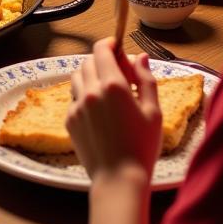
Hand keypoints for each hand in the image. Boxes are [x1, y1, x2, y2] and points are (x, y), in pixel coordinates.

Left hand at [67, 40, 161, 179]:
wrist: (119, 179)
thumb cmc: (142, 146)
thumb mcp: (153, 112)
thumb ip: (146, 79)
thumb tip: (140, 56)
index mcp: (113, 85)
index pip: (101, 49)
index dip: (109, 44)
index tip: (117, 47)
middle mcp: (90, 90)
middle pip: (89, 61)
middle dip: (102, 61)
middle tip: (118, 75)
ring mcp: (76, 105)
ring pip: (78, 76)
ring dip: (90, 76)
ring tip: (107, 93)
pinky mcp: (69, 119)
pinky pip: (74, 97)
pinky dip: (84, 96)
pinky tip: (99, 112)